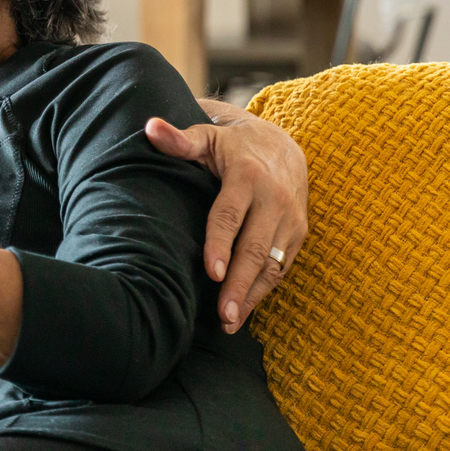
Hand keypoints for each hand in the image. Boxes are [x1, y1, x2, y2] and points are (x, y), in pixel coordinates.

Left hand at [145, 101, 307, 333]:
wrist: (283, 146)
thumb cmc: (233, 146)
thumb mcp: (207, 137)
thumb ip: (179, 139)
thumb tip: (150, 127)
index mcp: (247, 176)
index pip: (230, 215)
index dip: (220, 244)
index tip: (210, 272)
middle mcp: (274, 199)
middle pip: (255, 248)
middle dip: (238, 284)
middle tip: (222, 315)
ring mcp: (291, 220)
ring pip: (272, 264)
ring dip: (251, 296)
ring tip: (230, 322)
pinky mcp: (299, 234)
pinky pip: (282, 268)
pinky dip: (263, 292)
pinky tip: (244, 312)